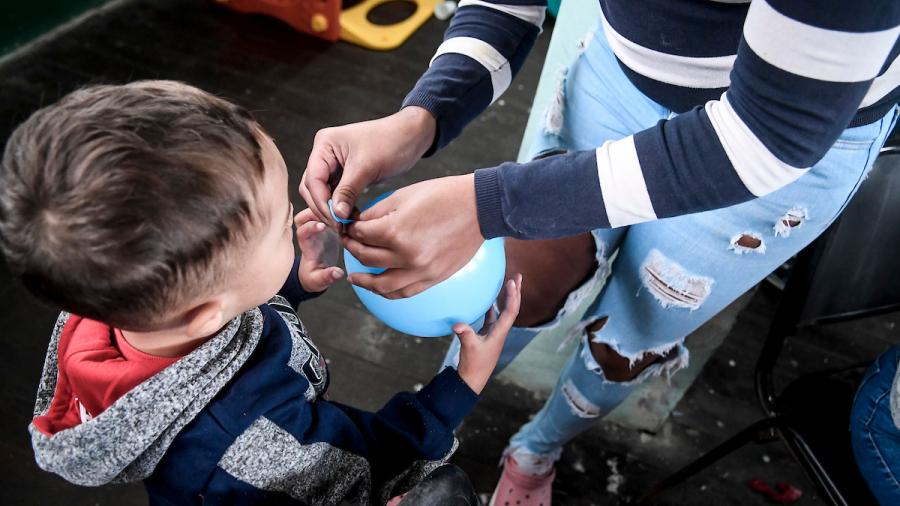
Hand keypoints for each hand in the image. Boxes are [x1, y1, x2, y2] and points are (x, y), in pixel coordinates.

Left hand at [295, 208, 343, 292]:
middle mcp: (310, 233)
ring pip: (316, 209)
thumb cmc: (314, 276)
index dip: (310, 226)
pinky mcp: (327, 224)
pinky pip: (326, 211)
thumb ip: (327, 276)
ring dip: (327, 207)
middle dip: (319, 211)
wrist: (315, 272)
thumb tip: (338, 273)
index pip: (302, 231)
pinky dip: (334, 209)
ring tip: (342, 212)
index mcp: (307, 245)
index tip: (323, 226)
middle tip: (335, 214)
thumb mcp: (319, 281)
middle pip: (306, 215)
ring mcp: (318, 227)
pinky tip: (345, 212)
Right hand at [299, 106, 436, 227]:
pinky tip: (351, 217)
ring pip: (323, 193)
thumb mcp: (366, 167)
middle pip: (312, 187)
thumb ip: (348, 191)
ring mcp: (333, 164)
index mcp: (324, 144)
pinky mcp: (345, 174)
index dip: (322, 202)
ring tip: (345, 224)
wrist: (410, 136)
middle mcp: (324, 153)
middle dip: (324, 208)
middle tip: (339, 226)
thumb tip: (336, 215)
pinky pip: (336, 194)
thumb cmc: (390, 142)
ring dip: (332, 209)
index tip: (335, 220)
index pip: (313, 179)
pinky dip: (341, 206)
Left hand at [343, 174, 483, 297]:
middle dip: (353, 249)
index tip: (349, 227)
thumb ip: (377, 213)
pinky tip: (379, 287)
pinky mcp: (433, 278)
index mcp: (395, 231)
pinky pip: (403, 292)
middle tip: (349, 244)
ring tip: (354, 277)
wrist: (479, 208)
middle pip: (366, 258)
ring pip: (381, 285)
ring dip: (364, 281)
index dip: (350, 230)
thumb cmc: (443, 195)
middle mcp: (405, 256)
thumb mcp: (404, 196)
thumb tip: (358, 224)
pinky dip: (387, 292)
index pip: (360, 235)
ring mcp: (420, 271)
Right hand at [455, 274, 522, 393]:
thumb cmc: (473, 364)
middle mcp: (500, 330)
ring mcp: (494, 332)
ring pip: (503, 311)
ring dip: (506, 297)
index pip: (510, 311)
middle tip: (518, 276)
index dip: (513, 296)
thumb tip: (457, 324)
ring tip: (508, 283)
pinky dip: (492, 306)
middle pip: (511, 307)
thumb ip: (465, 334)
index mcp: (500, 332)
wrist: (473, 378)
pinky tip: (488, 299)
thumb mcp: (469, 348)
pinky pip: (491, 316)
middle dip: (516, 292)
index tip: (513, 282)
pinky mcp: (486, 335)